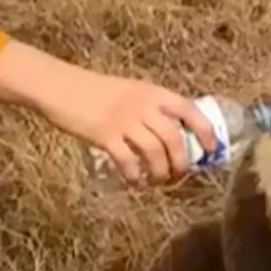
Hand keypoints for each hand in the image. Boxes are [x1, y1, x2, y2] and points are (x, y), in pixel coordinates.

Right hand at [39, 72, 216, 183]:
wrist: (61, 87)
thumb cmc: (95, 91)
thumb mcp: (130, 92)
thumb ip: (150, 108)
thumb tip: (171, 137)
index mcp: (153, 93)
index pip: (189, 111)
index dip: (205, 132)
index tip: (209, 150)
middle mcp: (143, 106)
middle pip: (174, 140)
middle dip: (181, 164)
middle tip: (177, 177)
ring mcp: (124, 120)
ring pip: (155, 154)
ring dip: (160, 174)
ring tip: (156, 182)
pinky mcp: (105, 135)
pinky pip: (128, 161)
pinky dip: (134, 176)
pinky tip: (133, 181)